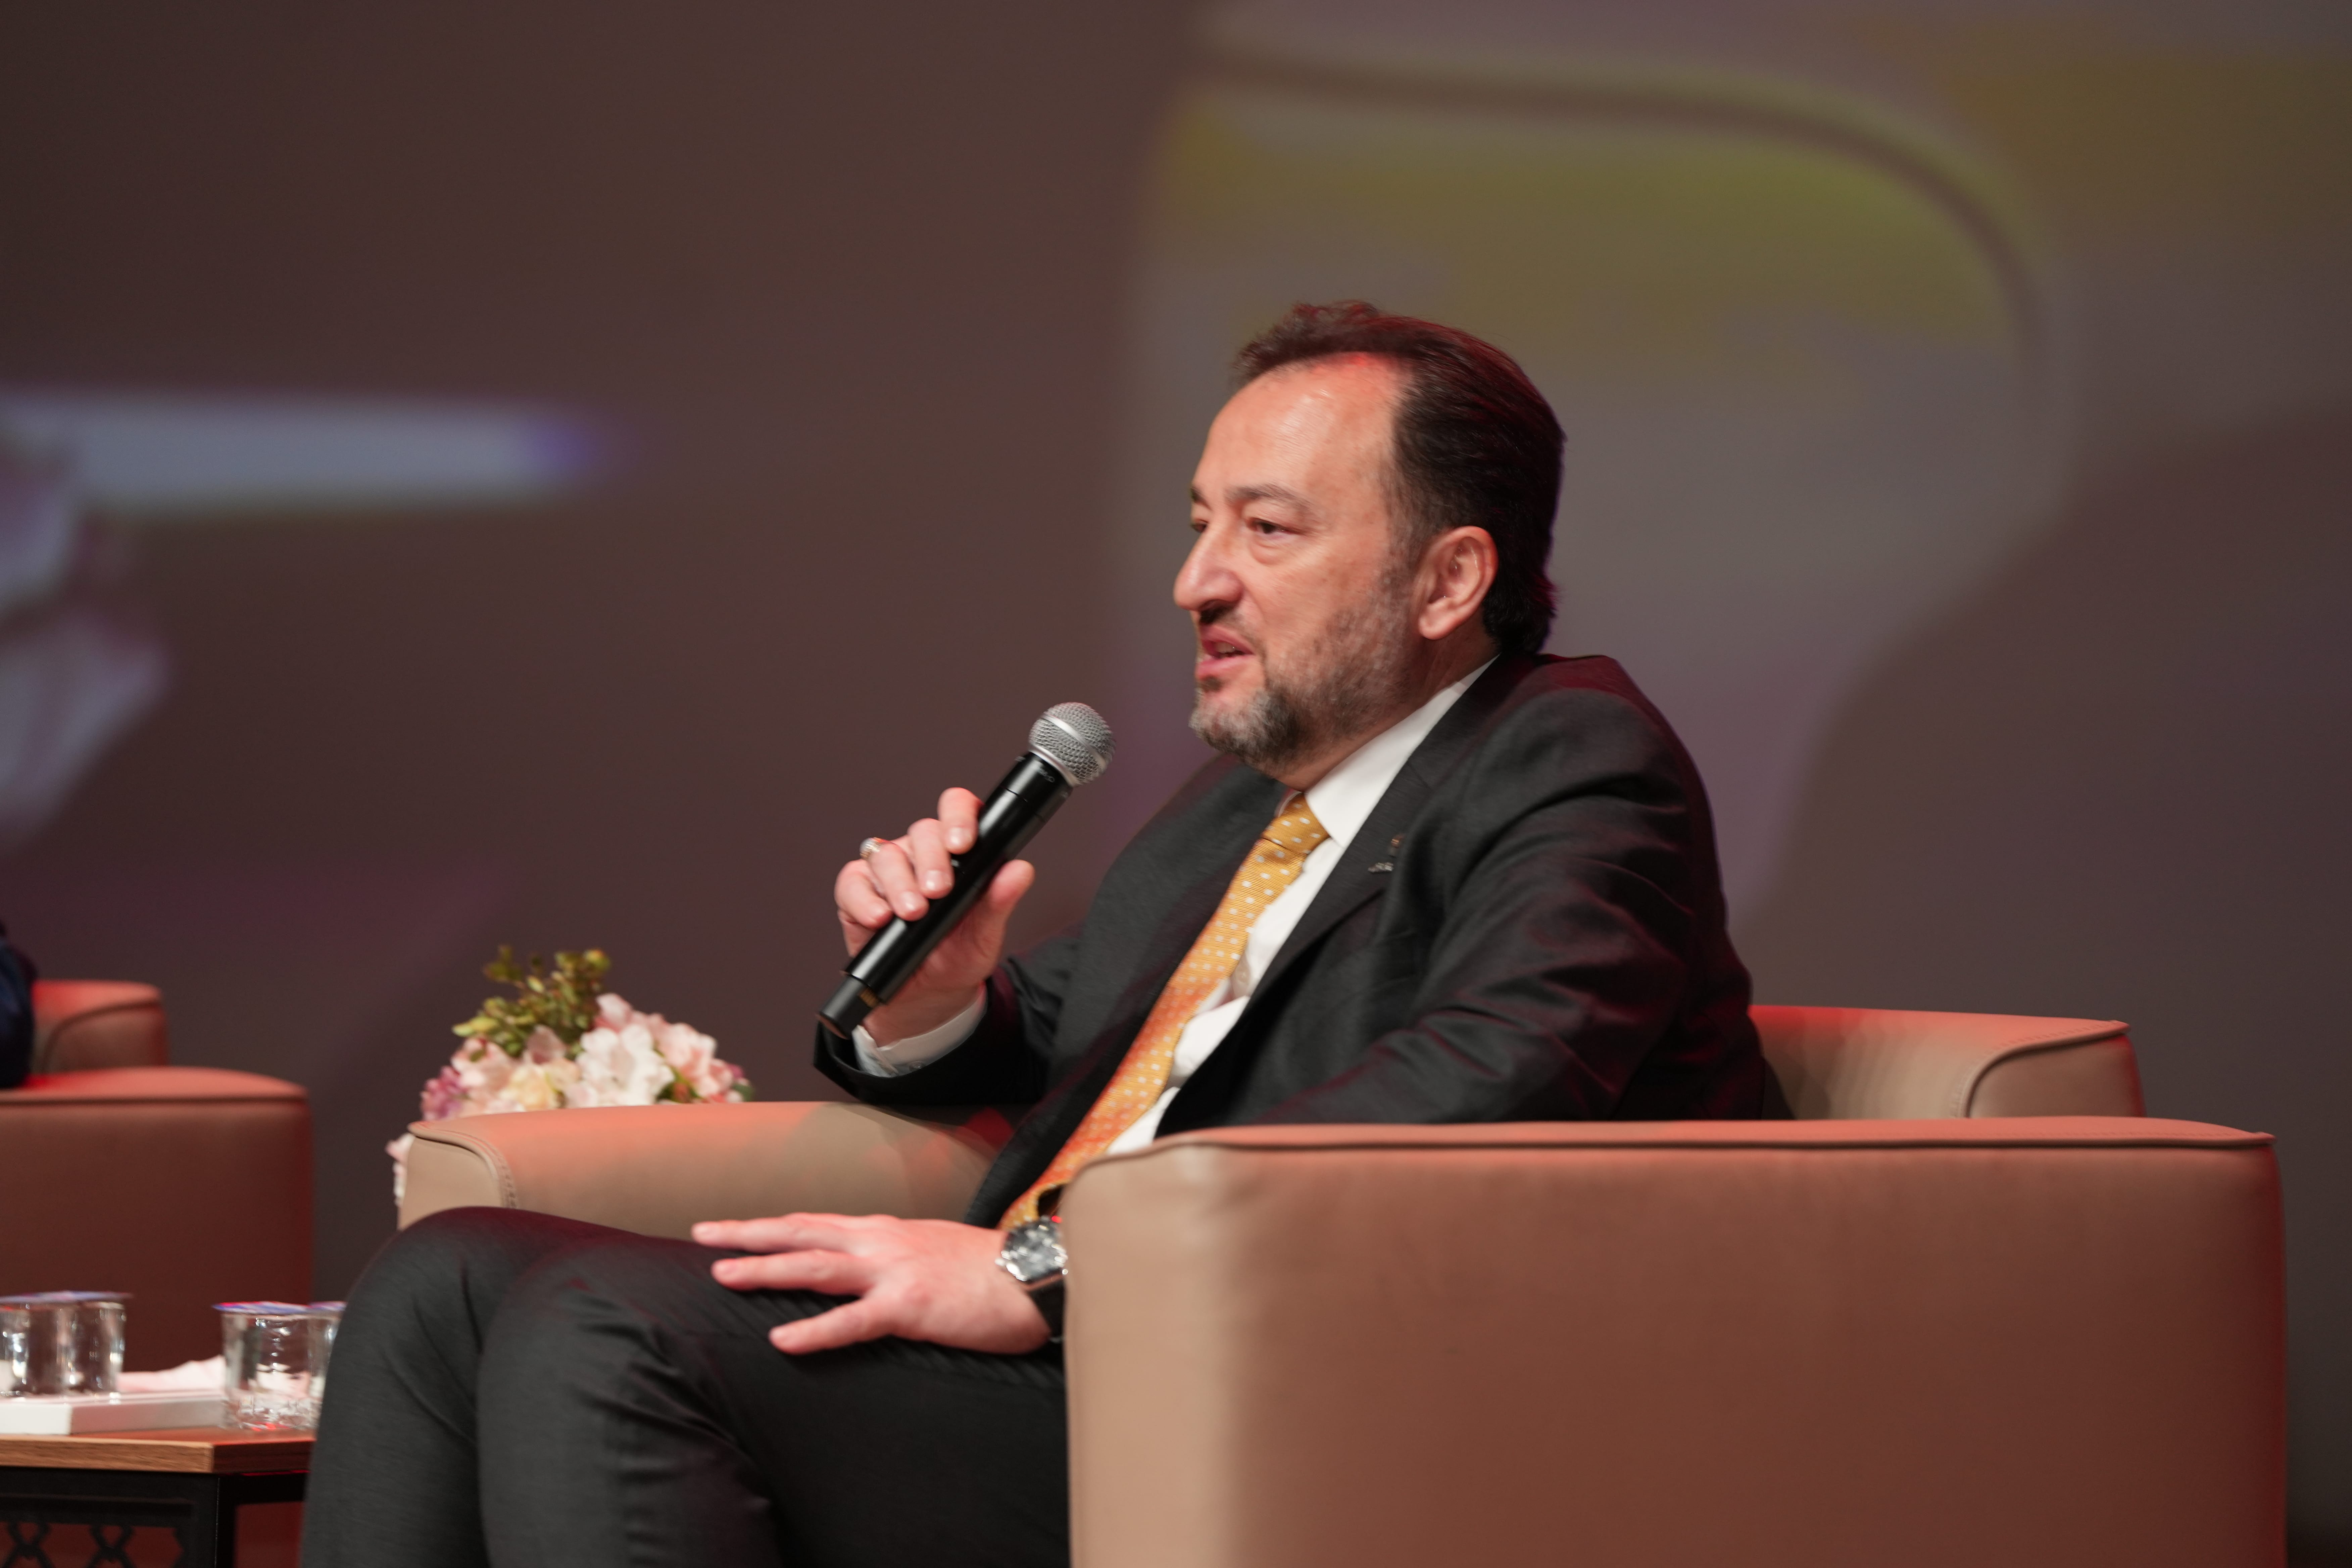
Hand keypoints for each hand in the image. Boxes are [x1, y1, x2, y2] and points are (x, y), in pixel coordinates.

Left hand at [693, 1213, 1048, 1354]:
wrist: (1036, 1275)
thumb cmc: (991, 1271)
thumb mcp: (935, 1252)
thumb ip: (897, 1258)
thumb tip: (870, 1273)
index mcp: (887, 1232)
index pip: (816, 1223)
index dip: (772, 1224)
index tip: (732, 1226)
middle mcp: (882, 1242)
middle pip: (802, 1232)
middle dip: (749, 1233)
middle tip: (702, 1235)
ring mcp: (893, 1271)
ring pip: (815, 1266)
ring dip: (766, 1268)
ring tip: (723, 1274)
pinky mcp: (909, 1306)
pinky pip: (852, 1321)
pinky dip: (814, 1330)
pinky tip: (780, 1339)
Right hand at [835, 787, 1033, 1042]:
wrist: (927, 994)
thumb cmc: (957, 956)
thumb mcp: (985, 934)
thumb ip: (1000, 900)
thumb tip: (1020, 870)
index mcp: (957, 852)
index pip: (958, 810)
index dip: (959, 816)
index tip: (963, 844)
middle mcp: (921, 852)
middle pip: (922, 831)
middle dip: (932, 860)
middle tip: (938, 891)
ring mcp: (887, 869)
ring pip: (886, 854)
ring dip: (900, 884)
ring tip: (913, 913)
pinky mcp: (857, 891)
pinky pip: (852, 882)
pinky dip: (864, 901)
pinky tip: (880, 919)